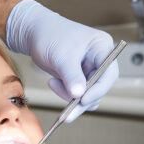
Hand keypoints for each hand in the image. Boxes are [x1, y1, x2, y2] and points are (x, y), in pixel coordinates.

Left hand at [6, 0, 117, 121]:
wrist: (34, 32)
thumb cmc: (50, 35)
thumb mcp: (61, 56)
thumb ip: (71, 76)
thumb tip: (79, 95)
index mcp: (102, 47)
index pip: (109, 73)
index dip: (98, 89)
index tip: (83, 100)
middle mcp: (99, 59)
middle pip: (99, 87)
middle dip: (82, 98)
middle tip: (68, 111)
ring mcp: (89, 69)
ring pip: (88, 93)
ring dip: (71, 95)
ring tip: (52, 83)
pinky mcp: (79, 76)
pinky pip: (77, 93)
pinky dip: (65, 93)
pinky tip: (53, 82)